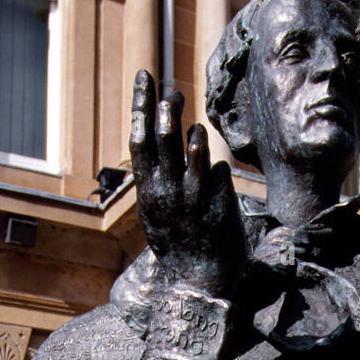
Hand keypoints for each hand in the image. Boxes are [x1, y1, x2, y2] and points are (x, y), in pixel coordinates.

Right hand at [130, 71, 245, 300]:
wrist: (198, 284)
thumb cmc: (179, 245)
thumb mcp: (156, 213)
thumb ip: (157, 177)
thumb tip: (165, 138)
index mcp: (147, 192)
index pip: (140, 138)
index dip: (142, 104)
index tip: (145, 75)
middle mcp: (167, 192)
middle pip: (164, 134)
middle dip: (168, 105)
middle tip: (174, 91)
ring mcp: (194, 197)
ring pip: (193, 145)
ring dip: (195, 132)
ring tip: (195, 130)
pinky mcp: (219, 204)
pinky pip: (218, 170)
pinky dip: (214, 166)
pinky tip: (214, 172)